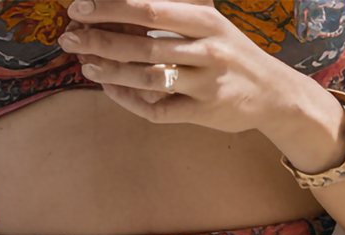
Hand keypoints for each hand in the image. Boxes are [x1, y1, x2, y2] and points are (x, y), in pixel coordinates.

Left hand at [58, 0, 344, 157]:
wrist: (275, 94)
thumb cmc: (233, 54)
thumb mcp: (210, 22)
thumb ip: (174, 9)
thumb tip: (127, 5)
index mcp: (204, 19)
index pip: (147, 7)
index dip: (109, 7)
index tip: (79, 7)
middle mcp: (207, 49)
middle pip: (143, 43)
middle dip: (100, 40)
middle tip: (69, 37)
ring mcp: (206, 84)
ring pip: (149, 79)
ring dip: (112, 72)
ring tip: (85, 65)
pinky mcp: (205, 113)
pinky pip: (160, 110)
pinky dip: (132, 101)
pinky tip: (112, 89)